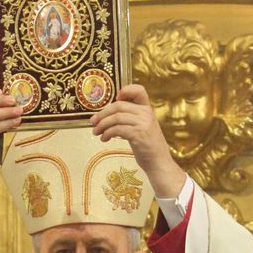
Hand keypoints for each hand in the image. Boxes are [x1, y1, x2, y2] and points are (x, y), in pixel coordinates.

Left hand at [90, 83, 186, 198]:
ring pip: (116, 118)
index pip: (139, 90)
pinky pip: (117, 129)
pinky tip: (104, 139)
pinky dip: (107, 134)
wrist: (159, 162)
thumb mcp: (142, 127)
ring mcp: (143, 123)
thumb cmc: (148, 147)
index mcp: (148, 109)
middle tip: (93, 121)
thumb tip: (108, 116)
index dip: (126, 90)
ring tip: (96, 132)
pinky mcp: (138, 134)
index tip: (115, 98)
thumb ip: (131, 118)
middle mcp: (146, 113)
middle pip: (119, 105)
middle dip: (103, 113)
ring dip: (102, 125)